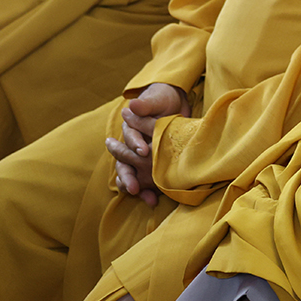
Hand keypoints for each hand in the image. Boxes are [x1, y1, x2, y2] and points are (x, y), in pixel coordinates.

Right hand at [106, 82, 195, 205]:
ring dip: (133, 186)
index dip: (135, 144)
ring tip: (139, 196)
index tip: (144, 151)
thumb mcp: (157, 99)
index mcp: (131, 128)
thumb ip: (146, 104)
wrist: (176, 105)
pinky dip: (147, 191)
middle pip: (124, 162)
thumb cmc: (162, 100)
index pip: (129, 138)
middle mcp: (132, 145)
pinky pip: (144, 181)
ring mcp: (140, 157)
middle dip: (128, 175)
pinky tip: (152, 200)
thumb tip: (130, 104)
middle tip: (133, 187)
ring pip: (130, 174)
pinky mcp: (150, 166)